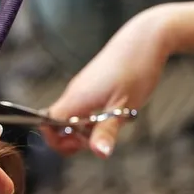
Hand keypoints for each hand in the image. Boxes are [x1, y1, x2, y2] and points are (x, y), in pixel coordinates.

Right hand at [43, 5, 176, 157]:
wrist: (145, 39)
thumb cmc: (136, 70)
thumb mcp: (124, 107)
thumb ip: (107, 131)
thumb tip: (99, 154)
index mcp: (76, 98)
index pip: (47, 124)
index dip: (58, 141)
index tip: (82, 145)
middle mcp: (74, 92)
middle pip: (57, 123)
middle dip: (72, 138)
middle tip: (98, 139)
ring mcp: (81, 88)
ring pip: (70, 116)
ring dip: (84, 129)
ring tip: (109, 125)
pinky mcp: (91, 84)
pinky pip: (81, 107)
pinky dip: (91, 117)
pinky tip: (112, 114)